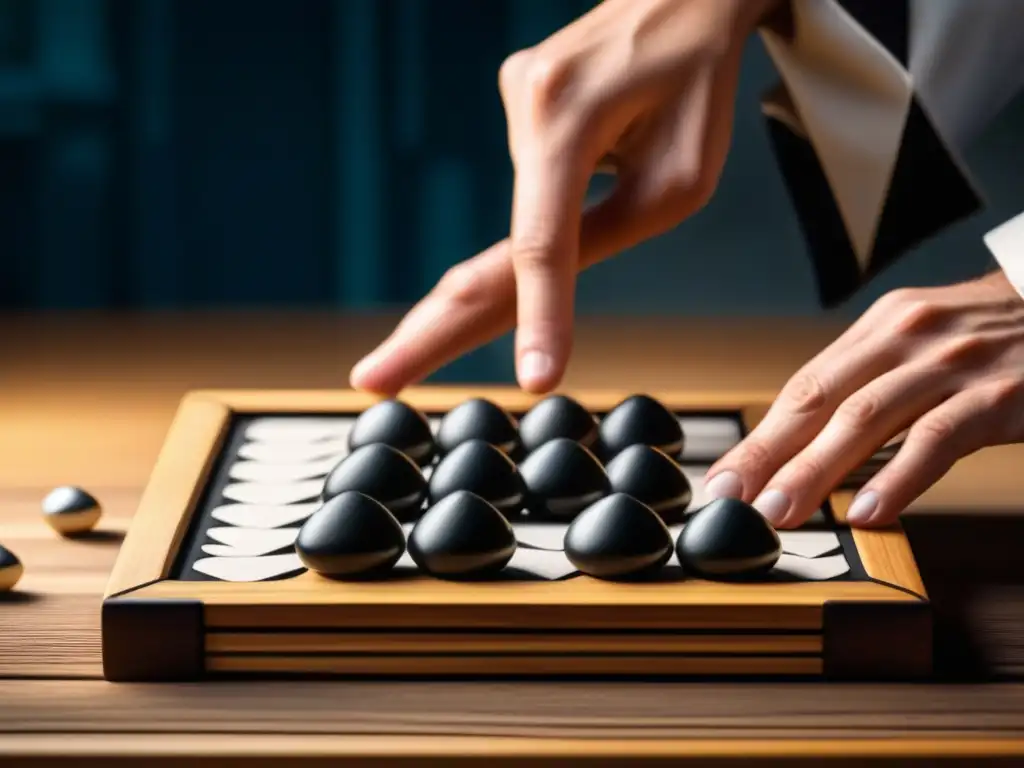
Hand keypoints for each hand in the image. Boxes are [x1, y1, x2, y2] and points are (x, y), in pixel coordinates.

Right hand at [350, 0, 781, 394]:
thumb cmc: (696, 85)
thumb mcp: (677, 179)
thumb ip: (602, 235)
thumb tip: (534, 286)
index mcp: (567, 117)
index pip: (543, 244)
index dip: (540, 316)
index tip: (534, 379)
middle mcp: (524, 101)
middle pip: (483, 243)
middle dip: (432, 326)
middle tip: (371, 378)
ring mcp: (514, 97)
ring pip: (533, 207)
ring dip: (566, 221)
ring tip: (631, 151)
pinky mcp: (518, 99)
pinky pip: (537, 177)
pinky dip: (558, 194)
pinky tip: (611, 137)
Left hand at [704, 270, 1023, 528]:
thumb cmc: (999, 334)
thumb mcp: (927, 341)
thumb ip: (872, 383)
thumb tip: (812, 444)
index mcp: (882, 327)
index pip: (805, 387)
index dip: (761, 437)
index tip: (726, 478)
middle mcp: (907, 337)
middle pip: (820, 401)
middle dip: (767, 454)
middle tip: (731, 499)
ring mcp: (951, 364)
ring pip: (865, 420)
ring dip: (815, 471)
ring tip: (780, 512)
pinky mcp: (998, 396)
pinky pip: (936, 439)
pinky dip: (898, 477)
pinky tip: (869, 511)